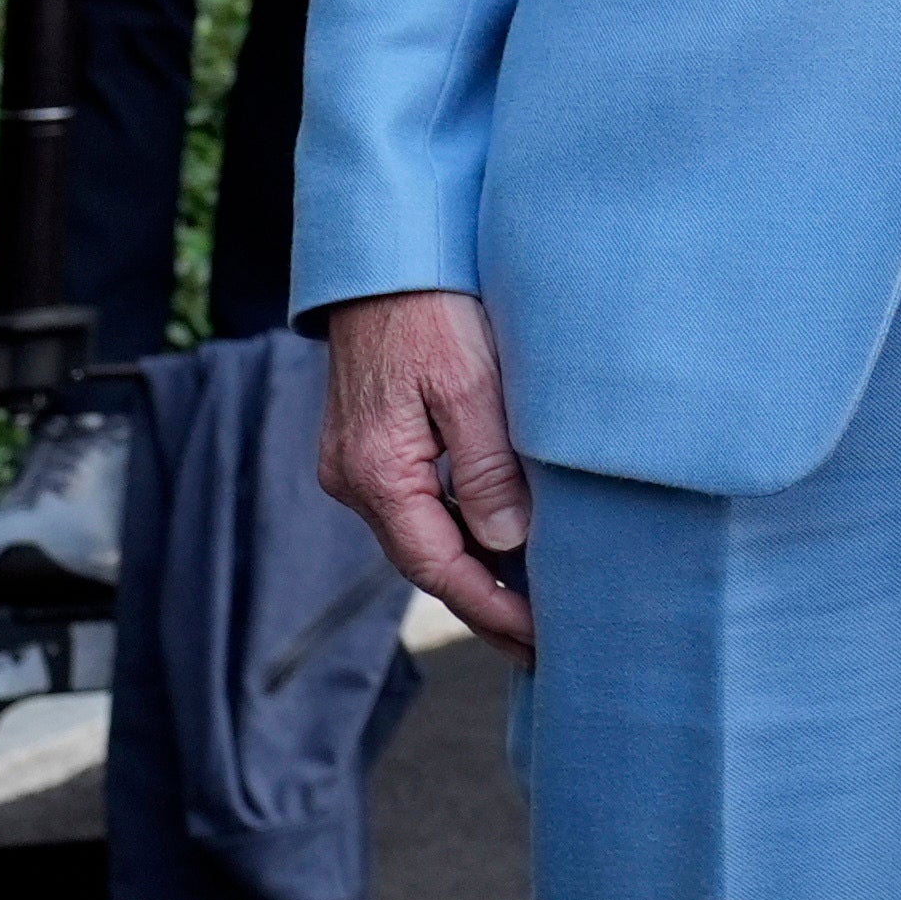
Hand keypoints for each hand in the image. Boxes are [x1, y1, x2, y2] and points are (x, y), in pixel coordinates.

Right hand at [315, 290, 534, 658]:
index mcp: (377, 474)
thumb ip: (488, 465)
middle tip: (544, 643)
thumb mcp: (472, 383)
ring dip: (477, 570)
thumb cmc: (432, 309)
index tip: (539, 642)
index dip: (491, 610)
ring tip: (534, 604)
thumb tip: (509, 541)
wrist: (386, 256)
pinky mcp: (374, 443)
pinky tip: (502, 541)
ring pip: (425, 535)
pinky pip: (421, 504)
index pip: (439, 568)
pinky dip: (462, 531)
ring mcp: (360, 463)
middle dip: (486, 604)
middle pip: (429, 562)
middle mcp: (356, 479)